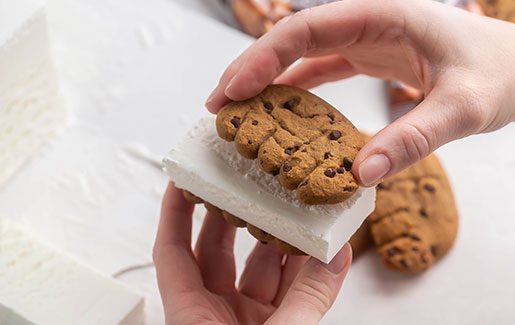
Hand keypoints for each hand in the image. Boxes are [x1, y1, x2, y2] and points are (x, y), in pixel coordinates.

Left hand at [153, 183, 352, 324]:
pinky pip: (289, 294)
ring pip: (258, 270)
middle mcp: (214, 316)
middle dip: (233, 215)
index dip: (174, 213)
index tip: (182, 178)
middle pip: (216, 252)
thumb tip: (335, 256)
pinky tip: (325, 252)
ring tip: (295, 207)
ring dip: (278, 241)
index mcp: (191, 317)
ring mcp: (245, 324)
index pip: (172, 251)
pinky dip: (306, 273)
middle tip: (249, 181)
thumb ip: (307, 300)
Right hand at [205, 0, 514, 182]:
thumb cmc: (500, 77)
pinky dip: (297, 90)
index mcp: (383, 15)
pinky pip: (323, 71)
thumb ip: (414, 138)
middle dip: (252, 70)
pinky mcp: (373, 61)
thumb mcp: (463, 109)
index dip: (263, 56)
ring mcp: (368, 41)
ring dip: (269, 81)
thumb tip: (361, 174)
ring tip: (237, 112)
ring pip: (303, 55)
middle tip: (219, 107)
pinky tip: (279, 113)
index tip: (232, 89)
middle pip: (294, 39)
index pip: (308, 28)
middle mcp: (369, 23)